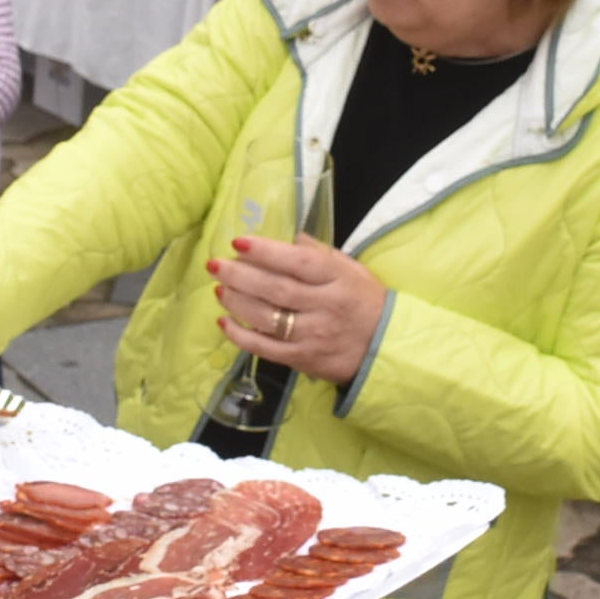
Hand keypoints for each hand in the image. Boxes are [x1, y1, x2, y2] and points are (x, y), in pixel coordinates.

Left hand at [212, 234, 386, 385]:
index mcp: (338, 279)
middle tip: (215, 264)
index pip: (299, 263)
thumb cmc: (364, 302)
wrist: (384, 347)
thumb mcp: (352, 270)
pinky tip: (224, 321)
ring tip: (218, 288)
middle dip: (241, 275)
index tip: (238, 242)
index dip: (267, 252)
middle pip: (276, 289)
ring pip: (267, 318)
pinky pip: (265, 348)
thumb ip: (321, 253)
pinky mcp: (302, 360)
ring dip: (237, 302)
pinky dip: (241, 336)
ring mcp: (313, 335)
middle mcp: (325, 307)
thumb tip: (291, 238)